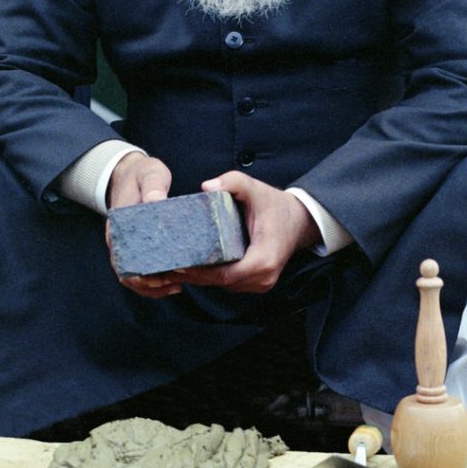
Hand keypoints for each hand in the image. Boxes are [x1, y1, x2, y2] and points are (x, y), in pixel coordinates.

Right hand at [105, 153, 180, 298]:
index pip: (124, 259)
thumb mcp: (149, 173)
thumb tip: (156, 200)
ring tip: (178, 285)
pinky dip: (153, 279)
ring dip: (153, 286)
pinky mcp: (134, 245)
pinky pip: (140, 269)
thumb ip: (153, 185)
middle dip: (151, 284)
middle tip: (177, 284)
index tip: (164, 275)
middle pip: (128, 274)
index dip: (141, 274)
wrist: (128, 172)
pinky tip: (173, 281)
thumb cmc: (141, 173)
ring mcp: (125, 244)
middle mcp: (119, 239)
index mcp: (119, 226)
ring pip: (133, 276)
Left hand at [171, 172, 320, 294]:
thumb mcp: (254, 188)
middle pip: (219, 282)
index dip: (199, 270)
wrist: (299, 220)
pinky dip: (211, 275)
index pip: (224, 273)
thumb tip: (206, 187)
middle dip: (193, 274)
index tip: (176, 261)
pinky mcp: (256, 283)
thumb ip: (232, 182)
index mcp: (263, 260)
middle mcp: (263, 278)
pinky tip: (192, 265)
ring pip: (222, 285)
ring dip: (200, 277)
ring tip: (173, 265)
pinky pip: (228, 283)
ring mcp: (261, 284)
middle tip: (166, 263)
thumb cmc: (275, 205)